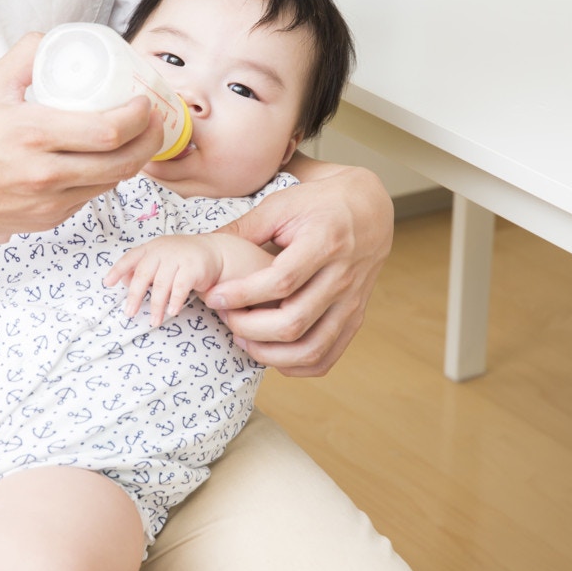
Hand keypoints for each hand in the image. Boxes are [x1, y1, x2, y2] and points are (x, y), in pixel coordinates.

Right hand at [0, 33, 163, 237]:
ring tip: (137, 139)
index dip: (140, 117)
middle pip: (123, 163)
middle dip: (150, 141)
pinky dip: (103, 179)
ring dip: (132, 162)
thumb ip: (28, 53)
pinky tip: (104, 161)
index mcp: (33, 134)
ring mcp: (47, 204)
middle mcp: (44, 175)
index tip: (145, 101)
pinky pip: (88, 198)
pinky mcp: (45, 221)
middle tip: (154, 120)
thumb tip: (60, 38)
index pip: (110, 131)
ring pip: (110, 184)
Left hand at [106, 234, 273, 327]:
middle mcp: (163, 250)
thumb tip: (122, 281)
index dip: (118, 270)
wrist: (215, 252)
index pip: (131, 258)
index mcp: (152, 247)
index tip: (108, 283)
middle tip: (129, 313)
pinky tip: (172, 312)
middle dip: (135, 295)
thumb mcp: (161, 259)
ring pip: (161, 284)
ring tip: (153, 321)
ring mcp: (178, 257)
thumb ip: (143, 268)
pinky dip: (175, 301)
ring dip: (155, 305)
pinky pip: (180, 287)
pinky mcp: (193, 267)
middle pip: (143, 274)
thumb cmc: (182, 259)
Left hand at [206, 165, 392, 376]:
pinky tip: (271, 354)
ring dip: (269, 353)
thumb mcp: (281, 205)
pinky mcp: (354, 318)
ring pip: (310, 348)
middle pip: (293, 322)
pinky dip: (296, 366)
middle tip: (225, 317)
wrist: (368, 209)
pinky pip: (327, 357)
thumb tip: (203, 247)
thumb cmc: (318, 204)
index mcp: (324, 242)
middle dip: (249, 327)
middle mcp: (342, 277)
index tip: (214, 296)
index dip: (243, 295)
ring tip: (242, 338)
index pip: (281, 281)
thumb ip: (244, 228)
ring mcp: (351, 302)